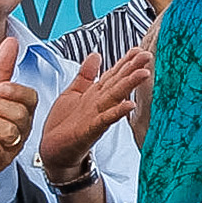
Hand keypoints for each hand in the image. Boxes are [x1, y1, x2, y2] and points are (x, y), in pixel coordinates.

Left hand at [36, 45, 148, 182]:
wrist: (54, 152)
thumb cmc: (64, 125)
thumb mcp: (73, 92)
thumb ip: (86, 74)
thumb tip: (95, 54)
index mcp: (95, 94)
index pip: (113, 74)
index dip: (125, 61)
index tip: (138, 49)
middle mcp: (99, 103)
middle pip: (118, 83)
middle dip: (133, 69)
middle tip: (148, 56)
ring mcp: (96, 116)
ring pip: (115, 97)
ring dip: (129, 86)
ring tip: (144, 74)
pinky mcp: (90, 130)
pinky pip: (105, 119)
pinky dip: (117, 112)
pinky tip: (129, 106)